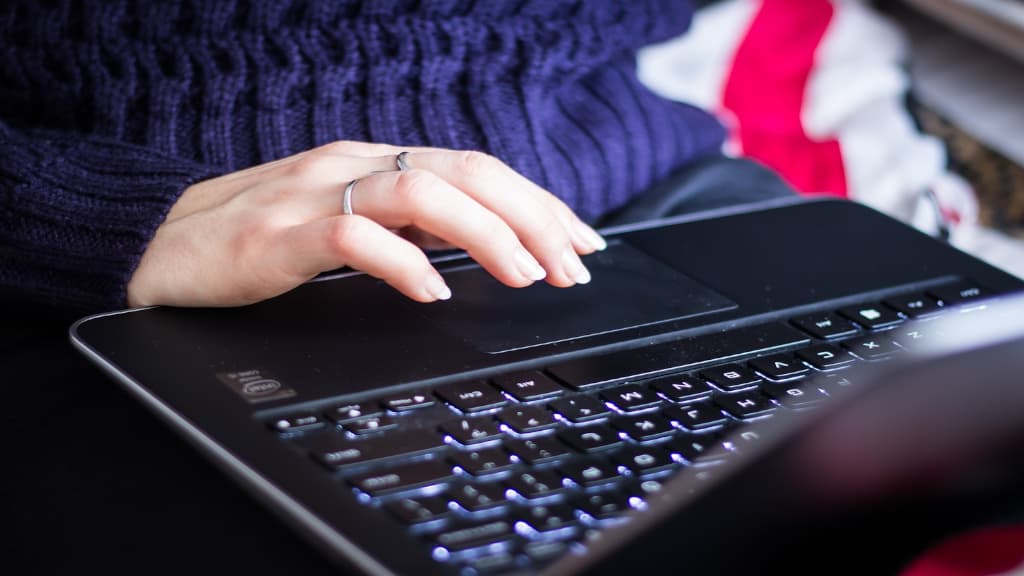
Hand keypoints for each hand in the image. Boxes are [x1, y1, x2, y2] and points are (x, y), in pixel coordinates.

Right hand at [126, 141, 606, 307]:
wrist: (162, 242)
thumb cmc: (262, 237)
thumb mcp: (351, 221)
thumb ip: (412, 226)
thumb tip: (485, 248)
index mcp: (378, 163)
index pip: (479, 170)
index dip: (539, 203)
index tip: (583, 241)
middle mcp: (355, 166)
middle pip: (466, 173)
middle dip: (533, 218)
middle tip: (573, 267)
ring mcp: (316, 196)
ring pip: (422, 194)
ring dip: (487, 236)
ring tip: (527, 277)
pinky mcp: (277, 236)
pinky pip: (352, 237)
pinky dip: (404, 262)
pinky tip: (435, 291)